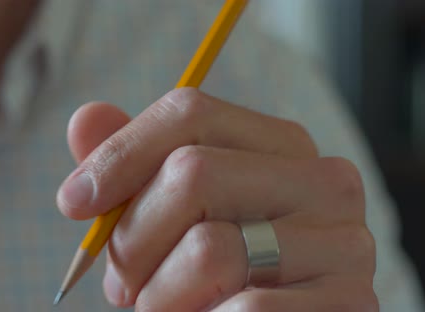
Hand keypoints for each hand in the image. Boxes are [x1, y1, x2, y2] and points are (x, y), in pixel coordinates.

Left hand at [58, 88, 376, 310]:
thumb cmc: (214, 275)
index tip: (74, 202)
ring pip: (209, 249)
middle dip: (131, 238)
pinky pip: (244, 310)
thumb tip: (85, 119)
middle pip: (191, 173)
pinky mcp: (351, 304)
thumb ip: (134, 171)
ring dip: (159, 294)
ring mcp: (346, 243)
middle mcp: (324, 181)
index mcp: (281, 146)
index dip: (119, 154)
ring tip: (161, 307)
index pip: (190, 112)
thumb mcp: (169, 219)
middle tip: (121, 282)